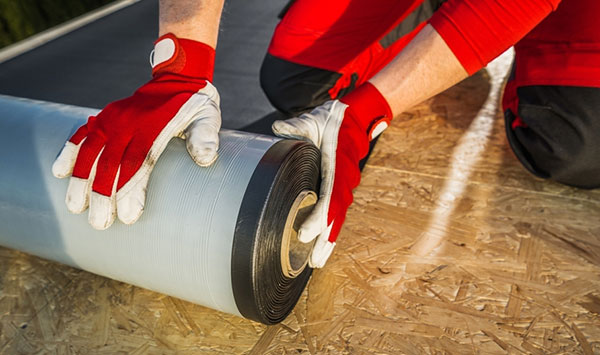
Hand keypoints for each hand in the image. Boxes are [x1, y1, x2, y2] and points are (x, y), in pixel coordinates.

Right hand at [52, 33, 220, 229]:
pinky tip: (60, 172)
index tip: (127, 217)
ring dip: (81, 180)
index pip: (137, 162)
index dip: (130, 190)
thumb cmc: (195, 104)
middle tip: (99, 223)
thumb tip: (205, 159)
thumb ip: (206, 136)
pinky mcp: (105, 116)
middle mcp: (129, 123)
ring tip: (75, 207)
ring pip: (90, 151)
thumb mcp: (208, 117)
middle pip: (110, 163)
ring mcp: (114, 118)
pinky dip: (70, 151)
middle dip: (102, 195)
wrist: (178, 77)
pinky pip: (82, 133)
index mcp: (154, 126)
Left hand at [272, 83, 391, 266]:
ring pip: (338, 219)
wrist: (354, 117)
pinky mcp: (341, 188)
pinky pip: (337, 213)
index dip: (319, 218)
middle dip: (326, 240)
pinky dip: (331, 230)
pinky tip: (323, 246)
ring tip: (319, 262)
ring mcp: (344, 186)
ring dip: (330, 241)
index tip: (306, 234)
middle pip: (335, 216)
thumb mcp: (313, 120)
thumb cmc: (333, 120)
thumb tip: (277, 129)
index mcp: (336, 167)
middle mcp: (343, 181)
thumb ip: (296, 127)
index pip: (328, 197)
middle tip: (314, 261)